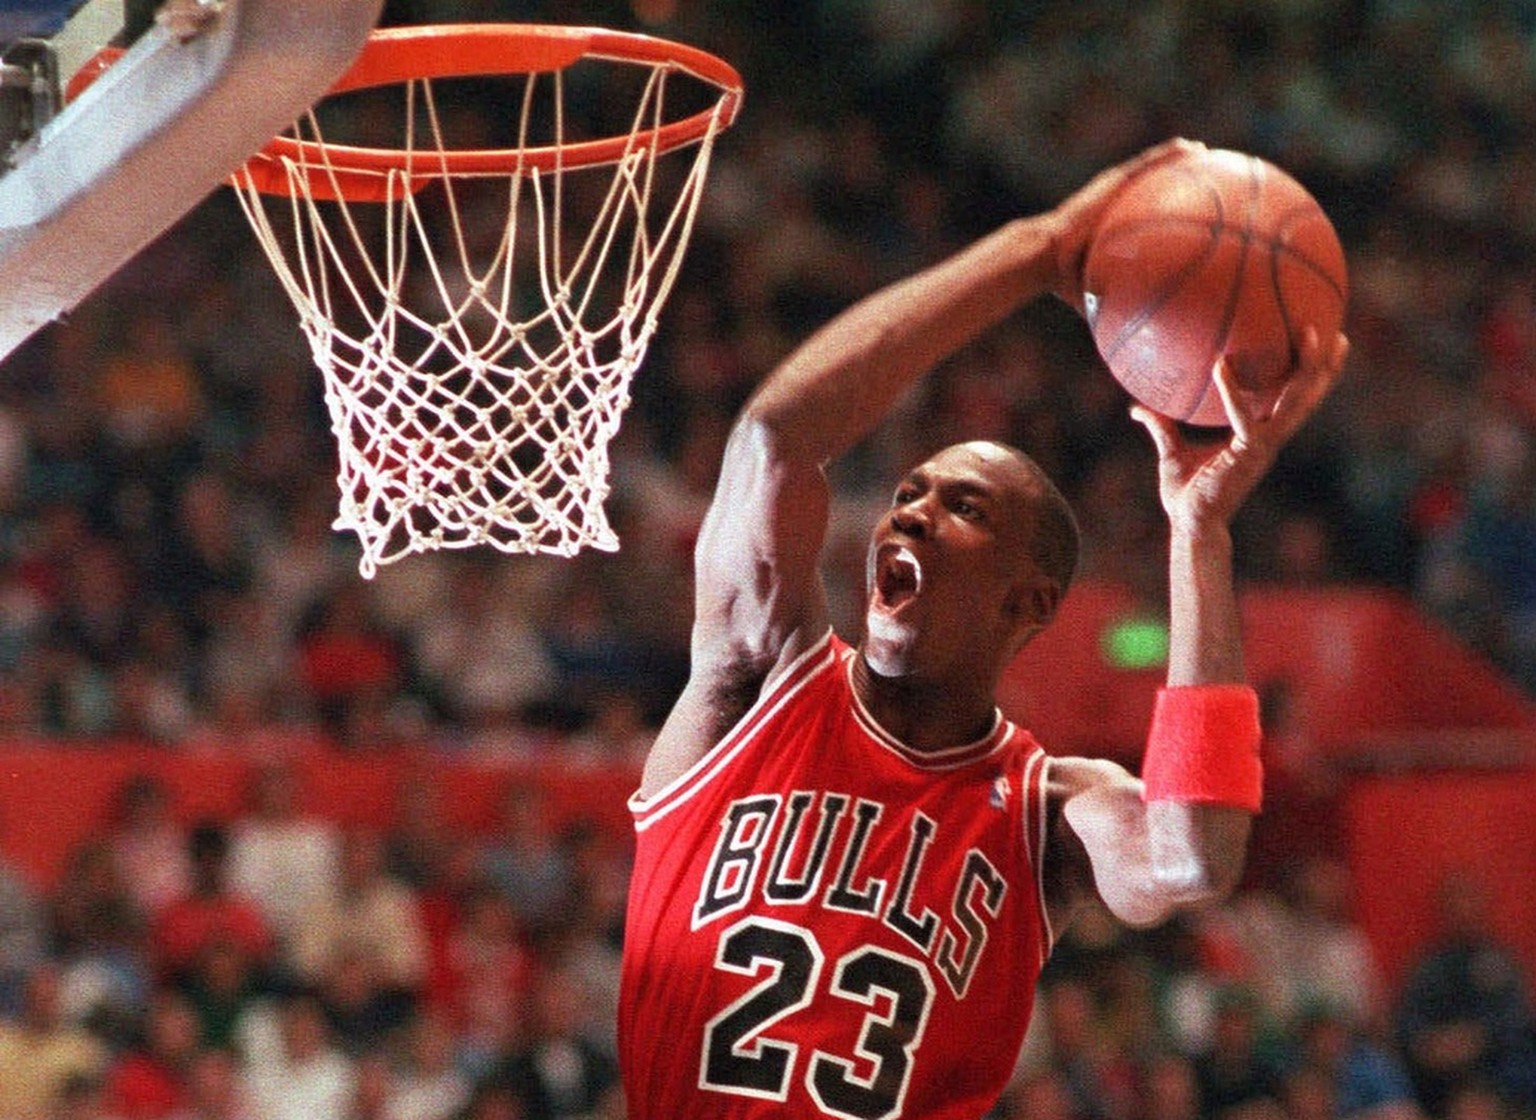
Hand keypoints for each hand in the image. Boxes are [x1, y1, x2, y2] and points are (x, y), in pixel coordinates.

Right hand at [1048, 137, 1205, 310]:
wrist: (1044, 257)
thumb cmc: (1067, 279)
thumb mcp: (1101, 296)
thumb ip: (1122, 309)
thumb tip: (1139, 343)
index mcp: (1114, 230)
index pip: (1146, 218)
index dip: (1170, 213)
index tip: (1196, 213)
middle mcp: (1116, 207)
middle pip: (1152, 189)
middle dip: (1179, 181)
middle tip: (1209, 177)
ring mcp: (1113, 191)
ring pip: (1151, 169)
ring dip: (1177, 159)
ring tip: (1203, 151)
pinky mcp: (1110, 182)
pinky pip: (1145, 164)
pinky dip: (1167, 154)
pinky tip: (1190, 147)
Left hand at [1131, 328, 1348, 531]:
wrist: (1191, 524)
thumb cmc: (1186, 494)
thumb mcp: (1171, 451)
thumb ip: (1161, 426)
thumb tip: (1137, 409)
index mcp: (1260, 435)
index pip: (1292, 399)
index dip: (1307, 375)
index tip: (1313, 345)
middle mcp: (1270, 438)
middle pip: (1308, 395)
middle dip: (1323, 364)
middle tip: (1335, 329)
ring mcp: (1264, 445)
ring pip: (1296, 401)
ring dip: (1306, 367)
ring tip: (1309, 333)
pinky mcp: (1250, 453)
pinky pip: (1244, 416)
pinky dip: (1232, 391)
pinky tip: (1220, 365)